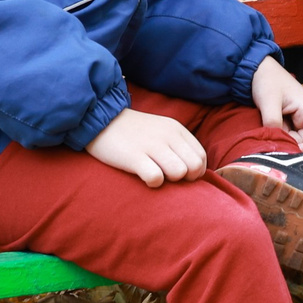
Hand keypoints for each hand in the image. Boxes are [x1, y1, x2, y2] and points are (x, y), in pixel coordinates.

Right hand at [85, 108, 208, 187]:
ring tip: (155, 174)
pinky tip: (144, 177)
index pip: (201, 157)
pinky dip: (153, 183)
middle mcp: (168, 136)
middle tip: (168, 177)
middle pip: (194, 167)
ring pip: (179, 173)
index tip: (181, 175)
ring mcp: (152, 145)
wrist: (101, 120)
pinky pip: (156, 178)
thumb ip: (178, 145)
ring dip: (169, 180)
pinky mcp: (134, 156)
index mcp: (176, 129)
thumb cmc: (134, 132)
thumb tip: (194, 170)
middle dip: (185, 178)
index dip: (195, 172)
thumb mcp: (162, 130)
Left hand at [251, 55, 302, 151]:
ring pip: (297, 141)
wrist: (258, 69)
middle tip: (271, 143)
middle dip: (290, 145)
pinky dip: (280, 137)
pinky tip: (269, 131)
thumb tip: (276, 144)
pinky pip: (290, 136)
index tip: (284, 154)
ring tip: (268, 133)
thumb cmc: (267, 80)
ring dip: (284, 141)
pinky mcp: (294, 121)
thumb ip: (273, 123)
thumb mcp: (268, 101)